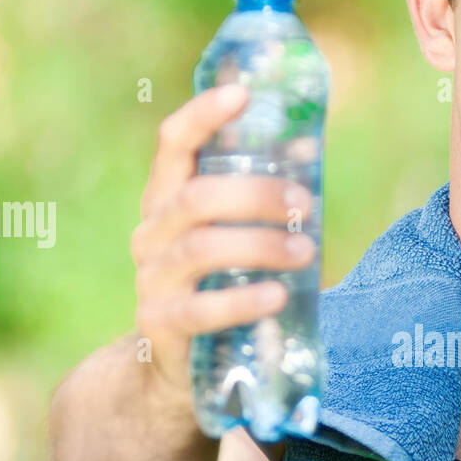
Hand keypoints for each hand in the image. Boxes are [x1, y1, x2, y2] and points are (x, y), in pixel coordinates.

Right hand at [130, 83, 315, 398]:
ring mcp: (151, 280)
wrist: (177, 367)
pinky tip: (278, 297)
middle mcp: (152, 234)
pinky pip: (201, 309)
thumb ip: (261, 202)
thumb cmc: (220, 287)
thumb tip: (309, 146)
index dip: (202, 116)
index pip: (173, 145)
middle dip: (257, 194)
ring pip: (202, 249)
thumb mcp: (235, 238)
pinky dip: (244, 301)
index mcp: (167, 200)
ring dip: (261, 245)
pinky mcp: (161, 325)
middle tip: (306, 201)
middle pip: (198, 196)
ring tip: (306, 252)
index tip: (241, 93)